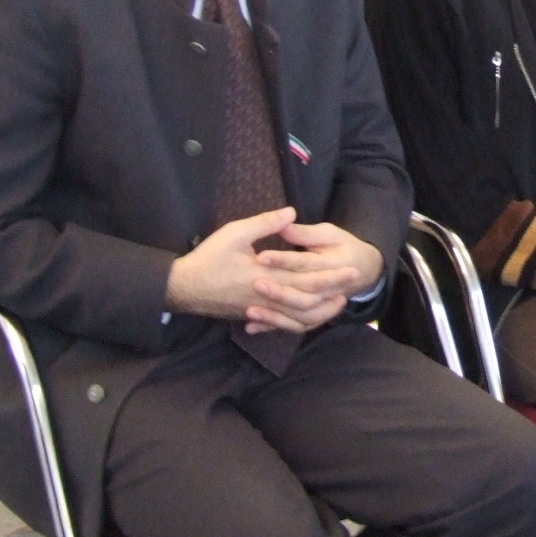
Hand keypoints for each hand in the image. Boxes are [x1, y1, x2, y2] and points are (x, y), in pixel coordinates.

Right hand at [166, 209, 365, 332]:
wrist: (183, 288)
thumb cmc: (209, 258)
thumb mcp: (235, 233)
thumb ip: (265, 223)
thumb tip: (291, 212)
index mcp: (266, 276)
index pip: (307, 277)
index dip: (331, 274)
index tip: (351, 268)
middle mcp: (267, 297)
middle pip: (309, 299)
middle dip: (333, 291)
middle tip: (352, 283)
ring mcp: (261, 309)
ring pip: (298, 317)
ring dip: (321, 310)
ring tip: (337, 302)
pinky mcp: (254, 314)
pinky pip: (283, 324)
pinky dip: (299, 322)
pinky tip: (308, 316)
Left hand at [248, 219, 382, 334]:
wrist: (365, 269)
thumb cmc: (344, 247)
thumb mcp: (330, 233)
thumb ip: (305, 233)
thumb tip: (284, 223)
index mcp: (333, 265)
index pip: (305, 264)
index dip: (283, 260)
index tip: (261, 257)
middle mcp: (329, 290)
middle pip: (303, 296)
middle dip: (279, 292)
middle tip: (255, 284)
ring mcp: (322, 305)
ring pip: (300, 317)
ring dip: (276, 316)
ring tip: (250, 311)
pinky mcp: (313, 315)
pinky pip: (294, 326)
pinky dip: (274, 326)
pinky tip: (252, 326)